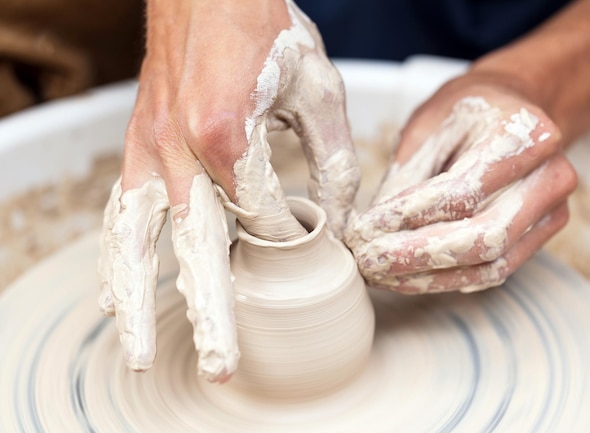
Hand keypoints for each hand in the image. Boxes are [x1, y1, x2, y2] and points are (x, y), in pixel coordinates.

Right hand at [98, 0, 357, 381]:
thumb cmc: (262, 26)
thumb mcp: (318, 88)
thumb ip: (334, 160)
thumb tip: (337, 221)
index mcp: (227, 132)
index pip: (263, 219)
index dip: (288, 241)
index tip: (308, 246)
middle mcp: (177, 149)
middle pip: (195, 249)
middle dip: (209, 312)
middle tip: (220, 365)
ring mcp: (148, 150)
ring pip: (137, 241)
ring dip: (138, 301)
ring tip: (139, 351)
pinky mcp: (136, 148)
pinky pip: (119, 213)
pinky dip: (116, 259)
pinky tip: (115, 293)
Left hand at [345, 73, 576, 293]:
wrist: (513, 112)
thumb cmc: (468, 111)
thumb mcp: (429, 125)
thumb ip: (407, 175)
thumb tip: (371, 231)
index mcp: (528, 135)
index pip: (462, 191)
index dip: (408, 216)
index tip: (364, 228)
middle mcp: (551, 177)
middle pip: (483, 238)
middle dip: (416, 256)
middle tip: (367, 260)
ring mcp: (552, 212)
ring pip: (489, 265)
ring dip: (427, 277)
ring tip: (378, 274)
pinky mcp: (540, 236)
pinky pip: (493, 271)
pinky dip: (445, 279)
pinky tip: (405, 277)